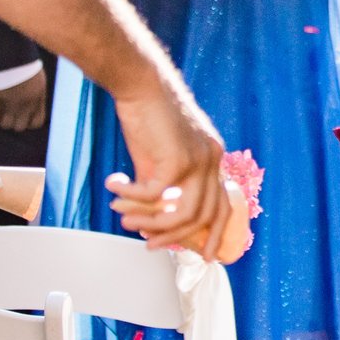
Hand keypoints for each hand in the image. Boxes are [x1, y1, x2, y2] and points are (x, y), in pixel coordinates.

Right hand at [0, 67, 50, 131]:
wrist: (12, 56)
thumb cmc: (25, 64)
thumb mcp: (37, 79)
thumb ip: (36, 92)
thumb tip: (34, 100)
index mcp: (38, 98)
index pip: (36, 122)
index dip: (29, 122)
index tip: (24, 118)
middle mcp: (26, 105)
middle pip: (19, 127)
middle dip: (14, 123)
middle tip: (8, 116)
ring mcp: (11, 104)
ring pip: (5, 125)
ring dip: (1, 122)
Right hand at [105, 81, 233, 258]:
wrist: (141, 84)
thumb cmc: (147, 117)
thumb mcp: (159, 158)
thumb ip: (163, 188)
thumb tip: (152, 220)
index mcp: (212, 158)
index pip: (223, 204)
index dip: (218, 233)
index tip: (209, 255)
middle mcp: (212, 159)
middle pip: (204, 215)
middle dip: (176, 236)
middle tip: (150, 244)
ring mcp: (199, 158)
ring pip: (182, 212)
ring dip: (151, 221)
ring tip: (125, 218)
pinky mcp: (178, 157)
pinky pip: (154, 194)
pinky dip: (132, 197)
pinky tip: (115, 188)